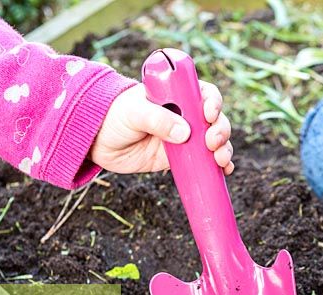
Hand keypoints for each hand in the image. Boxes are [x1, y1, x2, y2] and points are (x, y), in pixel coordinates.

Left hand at [90, 82, 233, 174]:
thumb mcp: (134, 113)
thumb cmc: (114, 117)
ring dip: (224, 150)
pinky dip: (218, 167)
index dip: (213, 102)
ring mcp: (186, 138)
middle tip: (212, 142)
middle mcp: (186, 115)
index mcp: (176, 95)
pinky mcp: (181, 159)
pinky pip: (205, 162)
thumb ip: (157, 119)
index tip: (208, 114)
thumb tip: (185, 133)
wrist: (98, 141)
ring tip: (220, 161)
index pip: (204, 93)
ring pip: (215, 142)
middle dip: (221, 130)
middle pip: (215, 120)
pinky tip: (224, 172)